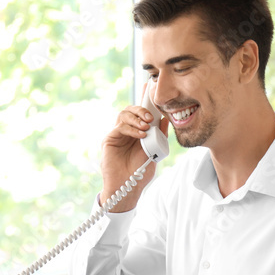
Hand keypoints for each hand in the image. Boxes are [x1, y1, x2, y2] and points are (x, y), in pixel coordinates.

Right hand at [100, 85, 169, 212]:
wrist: (127, 188)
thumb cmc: (140, 173)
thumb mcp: (155, 152)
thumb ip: (159, 136)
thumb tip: (165, 119)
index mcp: (138, 131)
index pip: (141, 112)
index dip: (144, 98)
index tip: (148, 86)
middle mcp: (127, 130)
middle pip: (131, 110)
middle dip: (142, 108)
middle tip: (151, 116)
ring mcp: (117, 134)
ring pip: (124, 115)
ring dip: (136, 117)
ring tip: (146, 127)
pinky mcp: (110, 139)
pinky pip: (120, 127)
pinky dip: (131, 128)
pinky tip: (140, 134)